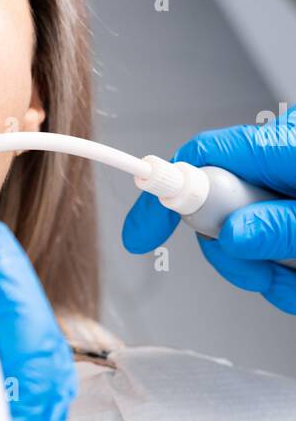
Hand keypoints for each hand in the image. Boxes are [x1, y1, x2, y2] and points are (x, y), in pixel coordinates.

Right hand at [122, 106, 295, 313]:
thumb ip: (280, 226)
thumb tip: (231, 234)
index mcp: (284, 144)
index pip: (201, 156)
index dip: (163, 193)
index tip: (140, 237)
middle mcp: (281, 162)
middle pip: (218, 204)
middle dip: (231, 251)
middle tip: (263, 275)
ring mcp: (287, 189)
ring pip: (243, 236)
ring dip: (265, 272)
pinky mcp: (292, 218)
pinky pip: (270, 250)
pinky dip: (285, 276)